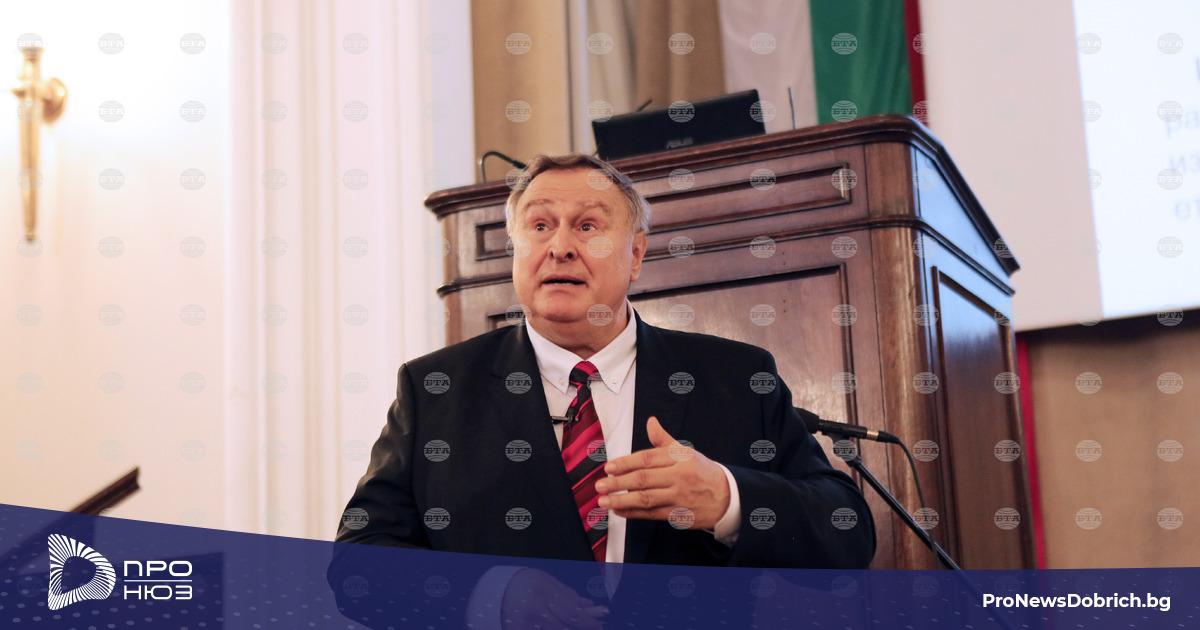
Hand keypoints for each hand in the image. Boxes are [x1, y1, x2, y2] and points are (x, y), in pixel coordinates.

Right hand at [501, 568, 605, 629]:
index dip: (588, 622)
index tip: (598, 625)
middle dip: (580, 628)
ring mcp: (525, 624)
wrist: (495, 591)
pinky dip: (552, 629)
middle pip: (565, 627)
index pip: (572, 613)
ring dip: (566, 629)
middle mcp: (534, 609)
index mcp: (543, 592)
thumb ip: (568, 594)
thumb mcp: (547, 581)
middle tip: (593, 626)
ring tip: (563, 621)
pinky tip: (554, 626)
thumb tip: (588, 605)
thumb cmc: (522, 583)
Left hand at [596, 416, 730, 529]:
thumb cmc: (701, 471)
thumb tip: (650, 421)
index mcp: (678, 458)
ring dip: (621, 500)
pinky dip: (633, 513)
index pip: (647, 459)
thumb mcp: (686, 451)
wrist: (727, 496)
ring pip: (646, 498)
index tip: (608, 467)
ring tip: (604, 500)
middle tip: (600, 484)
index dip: (625, 463)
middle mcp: (678, 476)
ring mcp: (678, 496)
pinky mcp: (677, 514)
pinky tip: (619, 511)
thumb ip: (663, 439)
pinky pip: (651, 514)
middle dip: (618, 482)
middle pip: (644, 479)